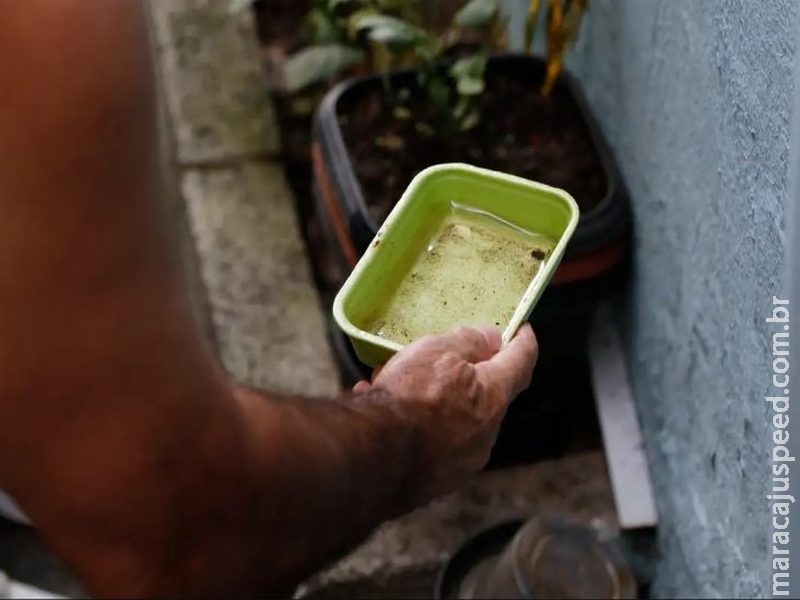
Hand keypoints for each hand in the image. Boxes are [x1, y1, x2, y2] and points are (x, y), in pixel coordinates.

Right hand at [354, 324, 537, 503]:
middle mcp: (486, 433)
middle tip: (442, 357)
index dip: (524, 341)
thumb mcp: (438, 351)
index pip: (522, 362)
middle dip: (467, 375)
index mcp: (494, 396)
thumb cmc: (410, 397)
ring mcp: (463, 461)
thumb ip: (469, 341)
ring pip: (455, 419)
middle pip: (486, 394)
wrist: (375, 458)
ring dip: (435, 401)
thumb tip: (491, 338)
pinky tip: (384, 415)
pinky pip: (432, 442)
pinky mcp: (437, 480)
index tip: (522, 329)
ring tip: (397, 386)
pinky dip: (416, 425)